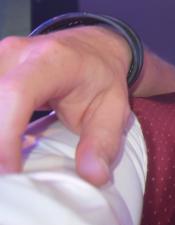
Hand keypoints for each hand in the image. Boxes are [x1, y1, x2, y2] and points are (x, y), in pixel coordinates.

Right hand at [0, 26, 131, 185]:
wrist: (94, 48)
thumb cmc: (102, 78)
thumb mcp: (113, 110)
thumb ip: (102, 143)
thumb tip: (94, 176)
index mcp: (52, 61)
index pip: (15, 93)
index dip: (4, 135)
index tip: (10, 170)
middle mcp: (18, 54)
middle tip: (12, 172)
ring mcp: (0, 58)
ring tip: (11, 156)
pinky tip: (6, 141)